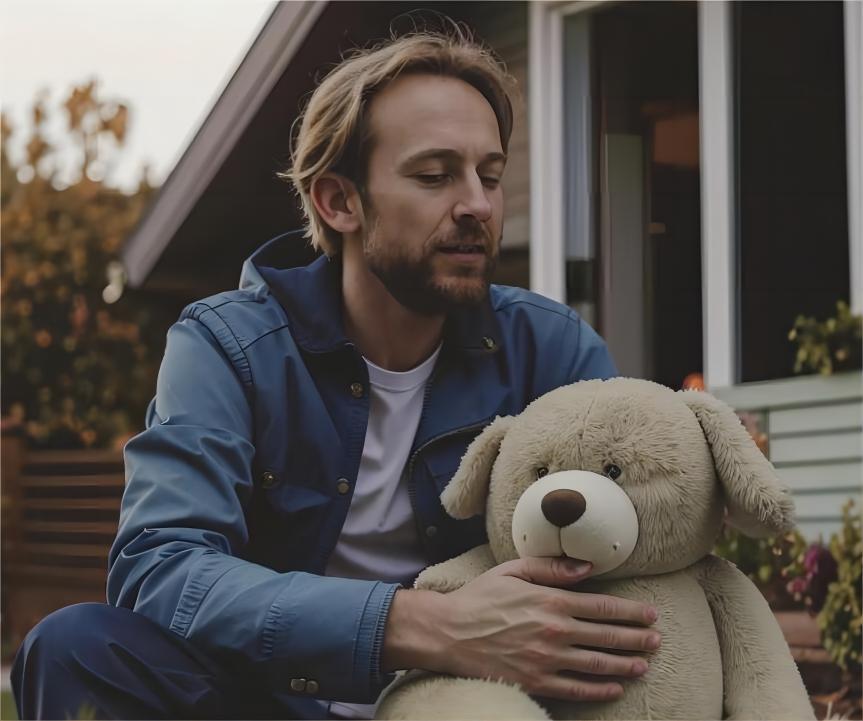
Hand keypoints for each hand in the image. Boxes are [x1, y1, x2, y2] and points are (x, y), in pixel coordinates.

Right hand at [382, 557, 659, 702]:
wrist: (448, 632)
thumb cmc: (480, 597)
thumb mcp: (513, 570)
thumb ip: (552, 568)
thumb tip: (588, 567)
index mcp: (551, 600)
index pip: (603, 607)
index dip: (631, 612)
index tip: (650, 614)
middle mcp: (555, 631)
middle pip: (608, 637)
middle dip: (637, 638)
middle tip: (657, 640)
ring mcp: (547, 660)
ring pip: (598, 664)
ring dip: (625, 665)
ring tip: (644, 664)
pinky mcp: (536, 682)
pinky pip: (577, 690)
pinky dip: (601, 690)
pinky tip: (615, 688)